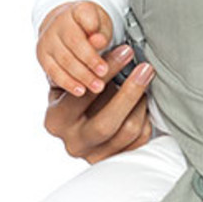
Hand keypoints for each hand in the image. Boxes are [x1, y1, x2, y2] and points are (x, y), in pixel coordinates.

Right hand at [36, 0, 117, 96]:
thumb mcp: (102, 24)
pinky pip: (53, 71)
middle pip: (74, 42)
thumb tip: (98, 41)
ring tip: (97, 86)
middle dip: (90, 60)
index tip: (103, 43)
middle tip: (104, 73)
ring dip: (82, 75)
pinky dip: (67, 82)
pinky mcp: (42, 56)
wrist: (65, 26)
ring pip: (64, 59)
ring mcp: (47, 39)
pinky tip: (80, 90)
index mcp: (77, 10)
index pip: (85, 16)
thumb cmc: (89, 26)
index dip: (93, 29)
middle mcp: (58, 23)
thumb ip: (102, 32)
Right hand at [42, 44, 154, 161]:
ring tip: (145, 83)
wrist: (78, 124)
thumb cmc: (77, 94)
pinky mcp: (115, 160)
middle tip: (145, 68)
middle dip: (131, 92)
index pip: (84, 94)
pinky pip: (139, 140)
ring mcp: (94, 156)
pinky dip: (146, 118)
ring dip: (141, 104)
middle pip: (107, 122)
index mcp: (56, 120)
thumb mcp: (72, 81)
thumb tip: (102, 41)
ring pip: (128, 131)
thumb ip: (83, 67)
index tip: (126, 51)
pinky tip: (145, 102)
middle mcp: (72, 142)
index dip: (109, 71)